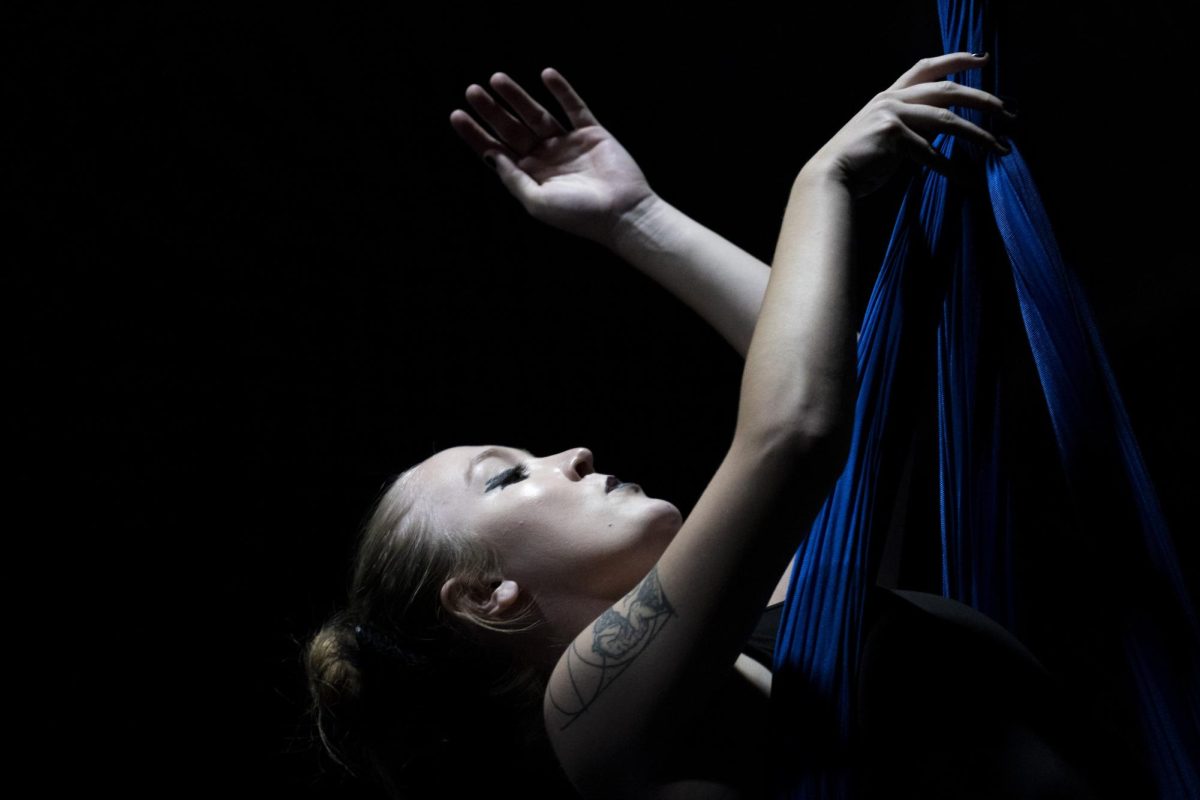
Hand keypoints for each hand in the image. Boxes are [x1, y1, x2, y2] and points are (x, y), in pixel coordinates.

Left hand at [449, 68, 655, 246]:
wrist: (622, 214)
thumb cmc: (579, 216)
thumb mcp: (536, 202)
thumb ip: (512, 178)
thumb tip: (489, 154)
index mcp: (530, 177)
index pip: (496, 150)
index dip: (476, 134)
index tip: (457, 115)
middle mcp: (546, 158)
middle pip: (512, 129)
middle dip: (492, 111)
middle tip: (472, 91)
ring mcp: (568, 144)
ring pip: (537, 114)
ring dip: (518, 97)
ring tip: (497, 79)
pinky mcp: (592, 133)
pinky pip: (574, 107)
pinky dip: (562, 91)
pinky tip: (546, 76)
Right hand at [805, 52, 1014, 198]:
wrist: (830, 177)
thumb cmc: (857, 163)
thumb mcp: (884, 136)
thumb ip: (911, 127)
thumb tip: (943, 132)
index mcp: (888, 96)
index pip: (925, 67)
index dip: (955, 60)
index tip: (982, 59)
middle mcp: (891, 99)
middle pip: (946, 89)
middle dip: (981, 98)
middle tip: (1006, 109)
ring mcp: (891, 114)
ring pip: (946, 119)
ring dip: (977, 135)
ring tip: (999, 147)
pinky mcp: (892, 135)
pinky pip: (932, 152)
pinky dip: (951, 168)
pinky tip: (967, 179)